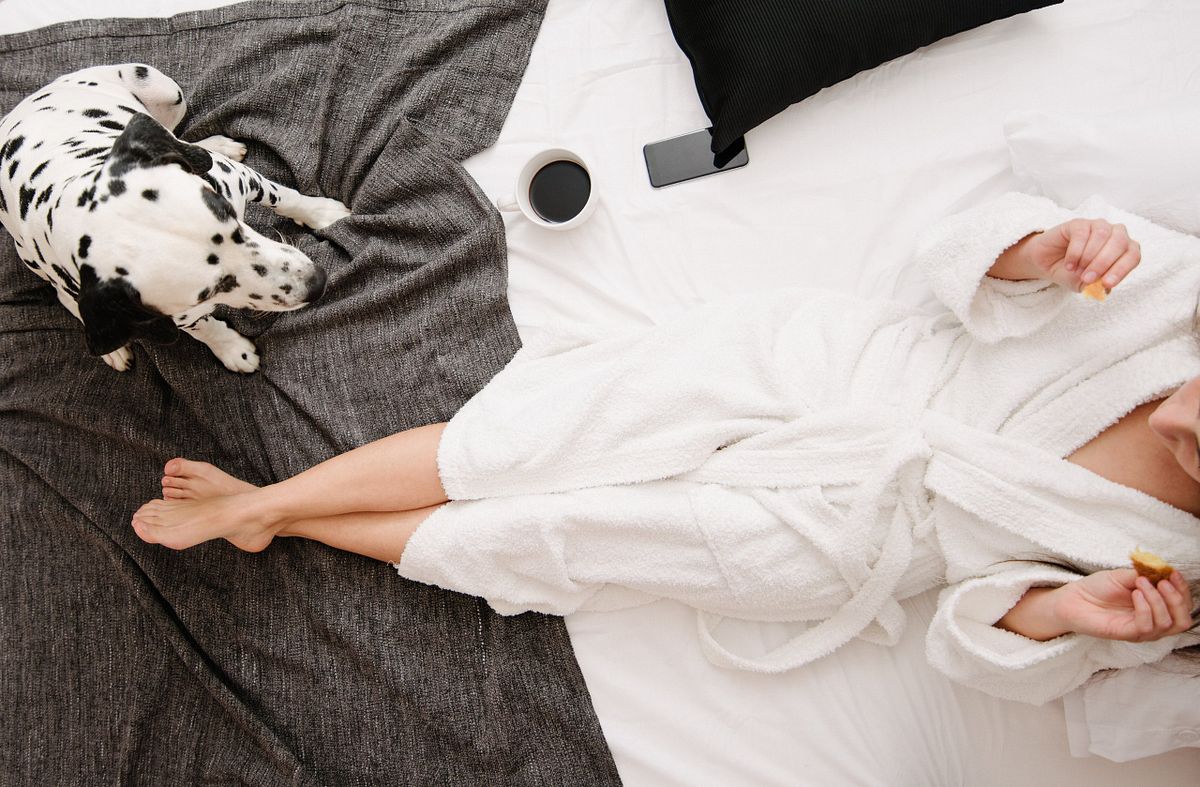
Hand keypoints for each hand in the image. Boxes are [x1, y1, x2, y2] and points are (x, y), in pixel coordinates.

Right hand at [1024, 219, 1140, 292]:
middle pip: (1120, 243)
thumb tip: (1104, 288)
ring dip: (1089, 257)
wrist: (1047, 264)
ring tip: (1076, 270)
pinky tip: (1069, 264)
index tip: (1106, 283)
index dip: (1121, 269)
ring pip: (1102, 235)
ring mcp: (1097, 226)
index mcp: (1124, 250)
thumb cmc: (1071, 272)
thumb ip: (1096, 286)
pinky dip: (1075, 252)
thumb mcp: (1084, 285)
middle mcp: (1114, 234)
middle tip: (1087, 278)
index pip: (1133, 256)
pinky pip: (1082, 234)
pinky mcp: (1079, 223)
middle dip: (1103, 263)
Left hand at [1052, 569, 1193, 641]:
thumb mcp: (1124, 576)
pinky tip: (1134, 594)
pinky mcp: (1128, 634)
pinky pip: (1147, 626)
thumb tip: (1164, 569)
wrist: (1073, 599)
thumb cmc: (1098, 588)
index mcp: (1157, 607)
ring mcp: (1142, 630)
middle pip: (1183, 620)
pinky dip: (1145, 607)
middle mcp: (1154, 621)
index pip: (1184, 605)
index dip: (1183, 590)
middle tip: (1162, 582)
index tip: (1173, 573)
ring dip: (1158, 600)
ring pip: (1167, 623)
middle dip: (1177, 599)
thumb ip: (1145, 574)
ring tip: (1140, 584)